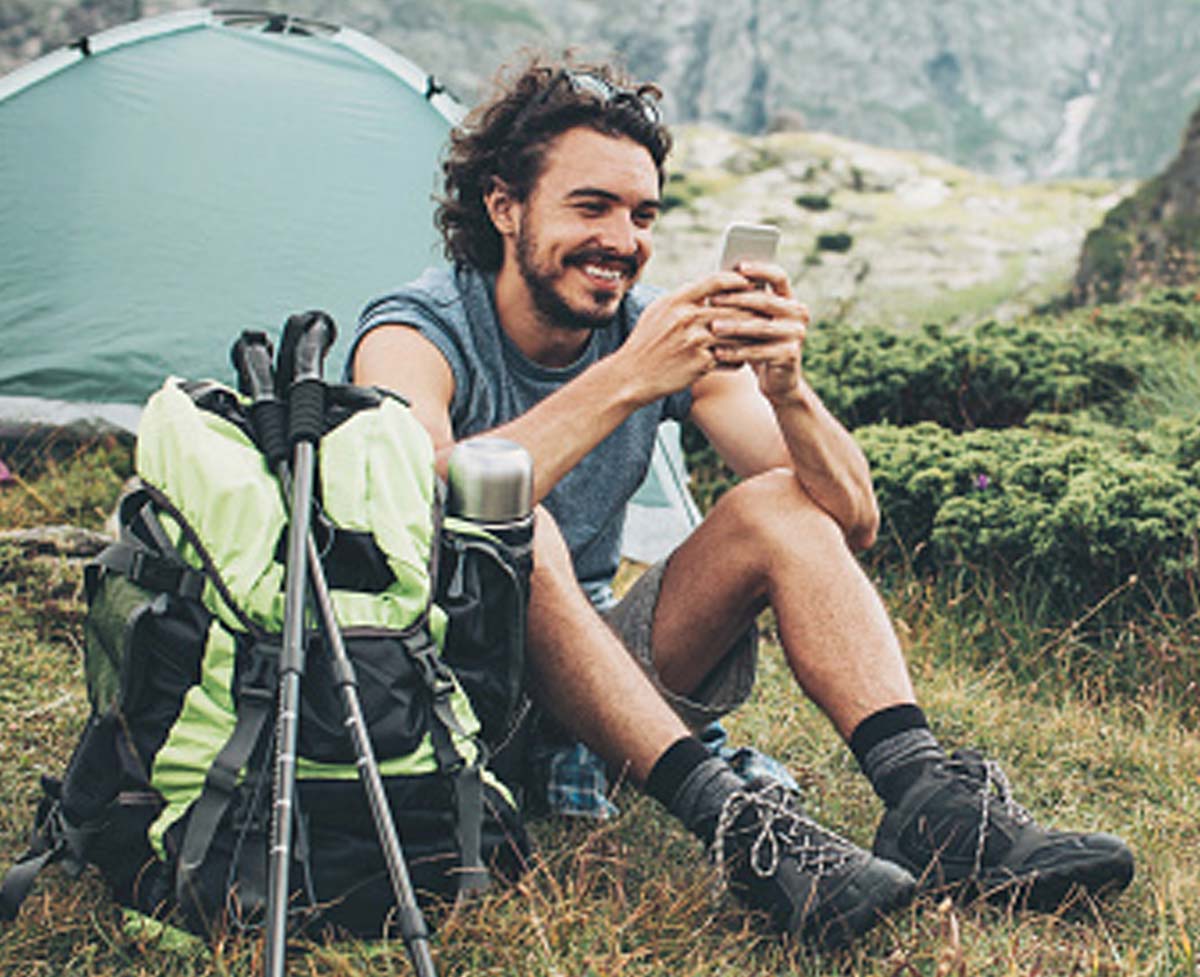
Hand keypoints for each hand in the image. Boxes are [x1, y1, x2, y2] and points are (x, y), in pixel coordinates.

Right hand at [618, 269, 759, 401]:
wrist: (631, 376)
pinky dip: (739, 358)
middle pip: (733, 306)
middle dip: (754, 308)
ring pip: (736, 332)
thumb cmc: (645, 343)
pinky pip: (730, 357)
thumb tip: (707, 287)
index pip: (715, 281)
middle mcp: (687, 317)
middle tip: (768, 308)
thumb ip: (682, 298)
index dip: (737, 280)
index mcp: (676, 300)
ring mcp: (695, 341)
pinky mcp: (701, 363)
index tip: (750, 282)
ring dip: (752, 334)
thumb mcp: (657, 312)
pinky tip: (744, 359)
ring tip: (763, 334)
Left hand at [708, 261, 809, 402]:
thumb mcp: (752, 320)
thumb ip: (743, 301)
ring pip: (761, 327)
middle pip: (766, 301)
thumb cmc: (758, 344)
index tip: (738, 266)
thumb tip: (716, 279)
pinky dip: (737, 352)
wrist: (778, 380)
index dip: (760, 270)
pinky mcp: (790, 355)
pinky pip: (759, 352)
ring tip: (712, 327)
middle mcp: (798, 313)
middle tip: (713, 299)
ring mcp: (797, 334)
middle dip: (737, 299)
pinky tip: (718, 352)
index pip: (778, 276)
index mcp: (790, 299)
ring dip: (734, 327)